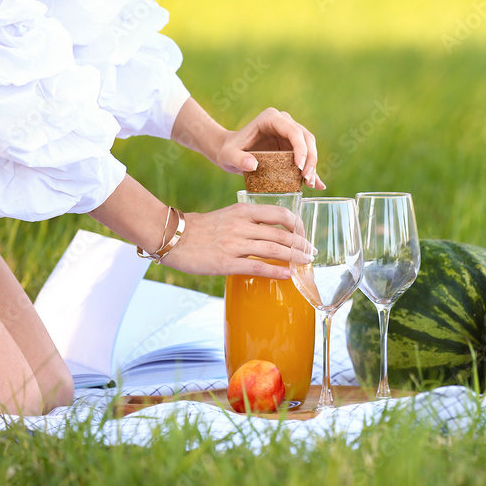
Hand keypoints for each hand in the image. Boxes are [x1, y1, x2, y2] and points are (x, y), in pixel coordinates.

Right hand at [160, 203, 313, 277]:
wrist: (173, 237)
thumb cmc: (202, 228)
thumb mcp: (228, 215)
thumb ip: (250, 221)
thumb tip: (273, 231)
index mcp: (244, 211)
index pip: (280, 213)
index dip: (298, 224)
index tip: (304, 233)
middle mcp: (242, 225)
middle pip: (282, 234)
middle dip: (301, 244)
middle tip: (312, 252)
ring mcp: (235, 244)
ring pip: (274, 250)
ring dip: (294, 257)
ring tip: (306, 263)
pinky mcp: (226, 263)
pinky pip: (257, 267)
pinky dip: (276, 271)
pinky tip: (288, 274)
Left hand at [216, 107, 325, 188]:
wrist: (231, 153)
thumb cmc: (228, 151)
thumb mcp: (228, 155)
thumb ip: (238, 159)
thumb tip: (252, 165)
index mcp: (271, 118)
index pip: (293, 131)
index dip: (300, 148)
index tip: (299, 167)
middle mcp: (284, 123)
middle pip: (306, 138)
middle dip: (310, 158)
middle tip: (307, 178)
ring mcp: (289, 134)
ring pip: (310, 147)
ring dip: (312, 165)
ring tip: (309, 183)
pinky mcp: (292, 147)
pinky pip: (306, 157)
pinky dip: (312, 170)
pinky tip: (318, 185)